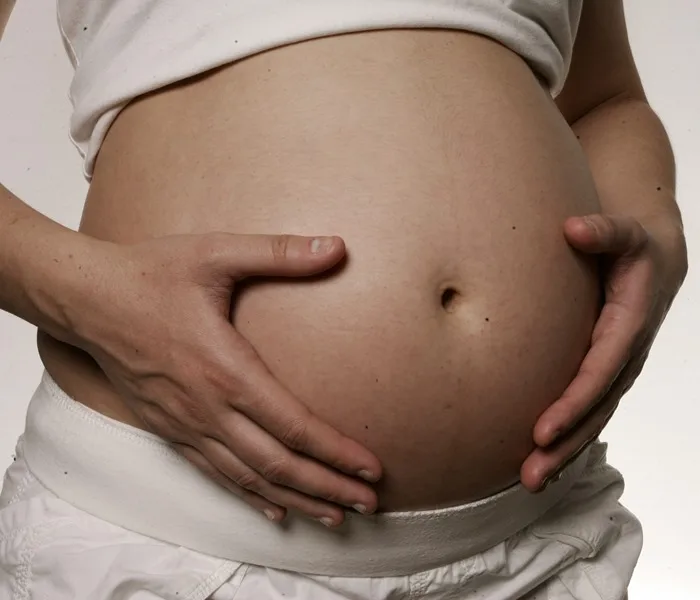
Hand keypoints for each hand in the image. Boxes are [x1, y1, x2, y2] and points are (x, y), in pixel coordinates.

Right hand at [72, 232, 380, 525]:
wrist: (84, 299)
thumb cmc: (151, 273)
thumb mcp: (217, 252)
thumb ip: (279, 253)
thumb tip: (338, 246)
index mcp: (226, 369)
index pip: (293, 425)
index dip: (335, 451)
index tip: (371, 467)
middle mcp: (207, 408)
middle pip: (278, 464)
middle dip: (328, 488)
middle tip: (369, 504)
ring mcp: (186, 425)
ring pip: (249, 478)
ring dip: (296, 500)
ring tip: (335, 517)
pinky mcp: (170, 430)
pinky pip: (216, 474)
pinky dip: (250, 496)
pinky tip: (275, 510)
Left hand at [521, 213, 686, 490]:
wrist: (659, 260)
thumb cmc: (635, 245)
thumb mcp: (625, 232)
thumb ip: (604, 231)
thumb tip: (574, 227)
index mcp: (629, 326)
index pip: (597, 373)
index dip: (572, 404)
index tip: (541, 430)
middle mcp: (625, 357)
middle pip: (594, 410)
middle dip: (565, 446)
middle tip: (530, 476)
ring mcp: (618, 370)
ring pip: (591, 419)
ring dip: (563, 453)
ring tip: (530, 481)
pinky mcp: (607, 374)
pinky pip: (588, 412)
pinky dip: (567, 438)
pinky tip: (541, 460)